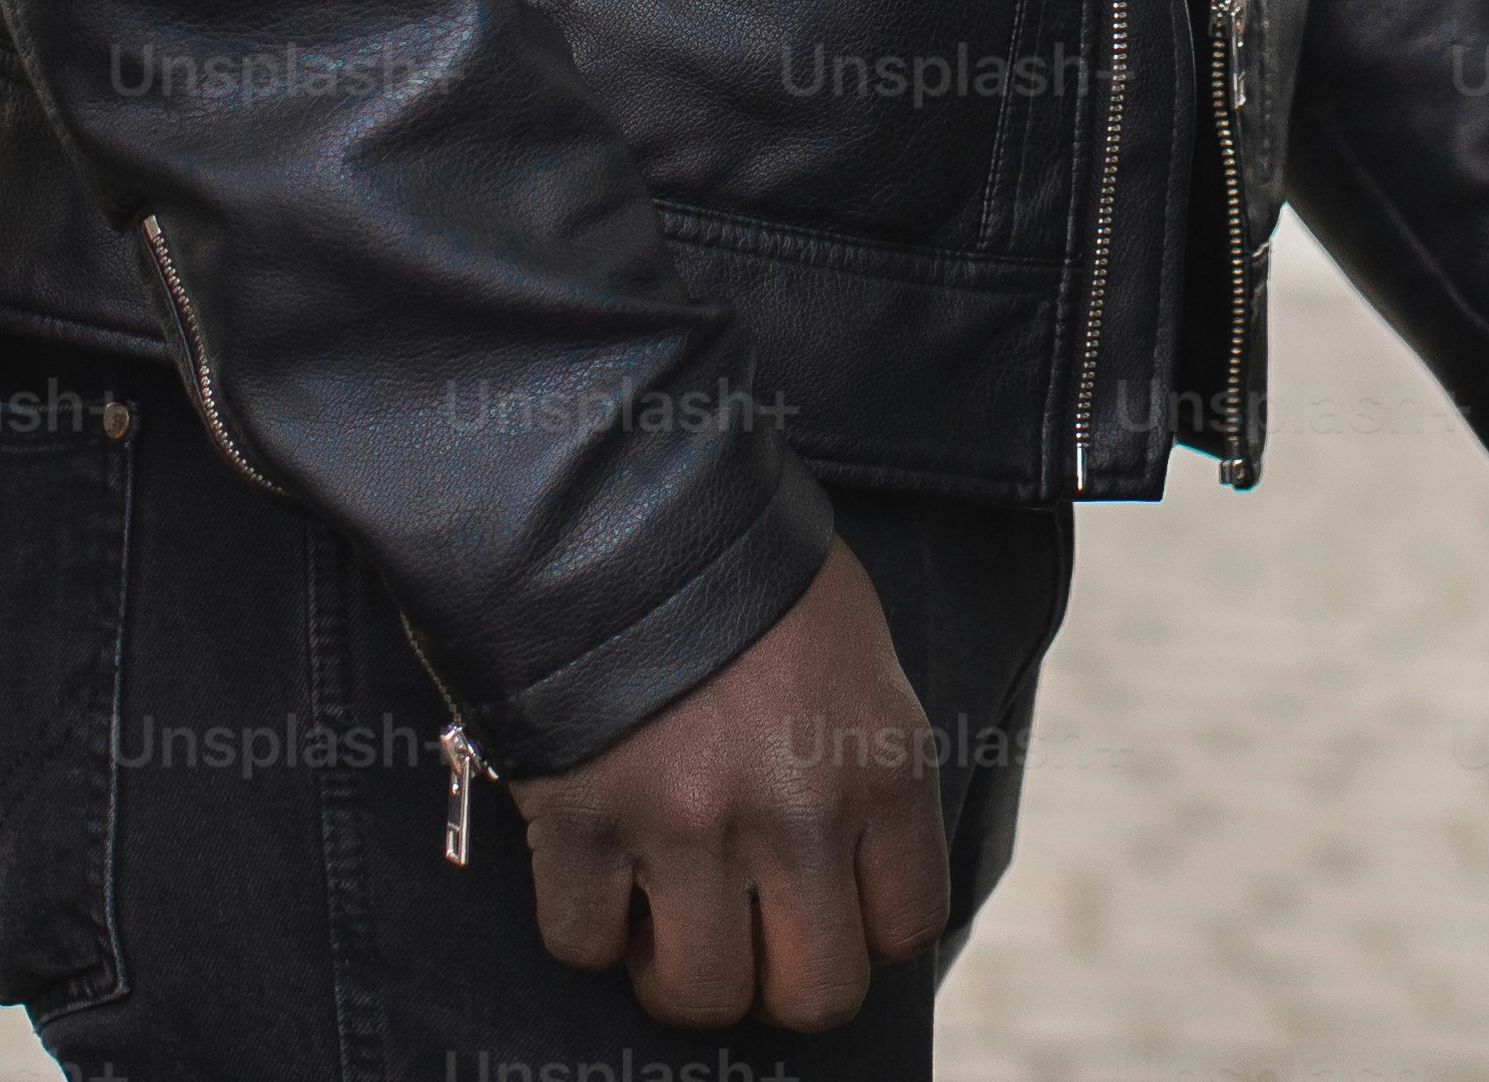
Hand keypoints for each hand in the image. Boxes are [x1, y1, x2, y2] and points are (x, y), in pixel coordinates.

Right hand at [510, 546, 956, 1029]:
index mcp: (883, 764)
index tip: (827, 906)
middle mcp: (799, 812)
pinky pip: (581, 944)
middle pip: (814, 996)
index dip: (864, 930)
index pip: (908, 926)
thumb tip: (855, 864)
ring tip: (664, 910)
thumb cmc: (745, 562)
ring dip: (678, 967)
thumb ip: (862, 761)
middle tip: (745, 932)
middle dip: (777, 979)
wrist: (620, 492)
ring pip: (699, 994)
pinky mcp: (582, 821)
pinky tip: (594, 866)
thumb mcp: (854, 650)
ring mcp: (687, 825)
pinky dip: (584, 923)